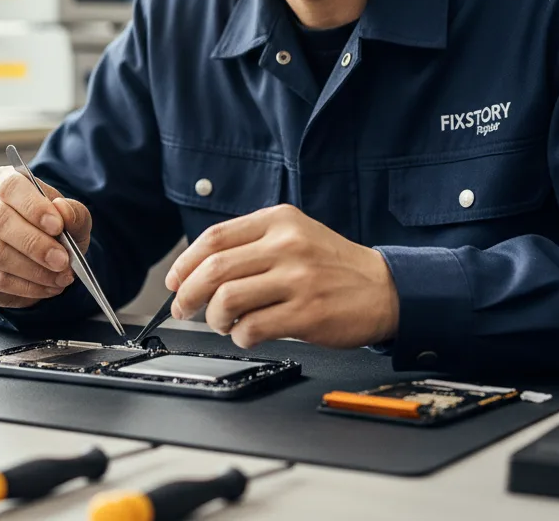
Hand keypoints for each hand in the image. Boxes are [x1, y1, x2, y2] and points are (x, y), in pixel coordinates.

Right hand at [0, 166, 91, 308]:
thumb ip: (73, 213)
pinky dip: (26, 286)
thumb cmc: (54, 230)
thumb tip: (62, 209)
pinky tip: (46, 287)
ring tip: (60, 277)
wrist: (42, 259)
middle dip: (35, 244)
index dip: (33, 206)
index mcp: (4, 181)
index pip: (11, 186)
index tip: (57, 226)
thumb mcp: (73, 219)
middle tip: (62, 260)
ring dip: (34, 270)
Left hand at [164, 204, 398, 349]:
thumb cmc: (332, 265)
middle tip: (183, 308)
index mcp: (279, 220)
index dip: (185, 262)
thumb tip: (198, 269)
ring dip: (214, 318)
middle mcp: (287, 245)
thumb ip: (252, 244)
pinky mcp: (306, 313)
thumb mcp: (295, 235)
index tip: (175, 280)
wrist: (383, 288)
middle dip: (188, 293)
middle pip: (215, 269)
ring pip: (227, 299)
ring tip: (222, 322)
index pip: (215, 237)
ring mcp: (297, 279)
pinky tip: (247, 334)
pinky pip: (252, 328)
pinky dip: (240, 336)